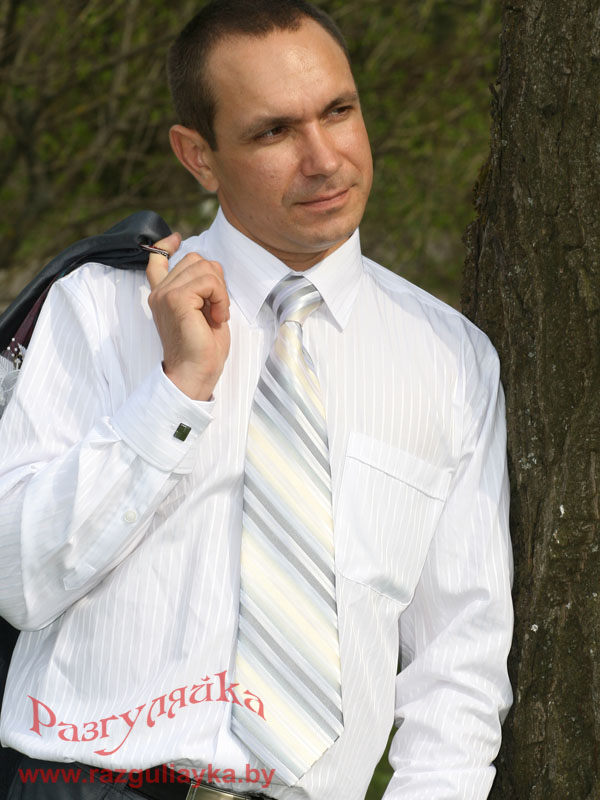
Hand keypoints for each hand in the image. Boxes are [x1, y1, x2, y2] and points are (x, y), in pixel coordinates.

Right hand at [146, 232, 230, 400]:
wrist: (195, 374)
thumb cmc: (203, 350)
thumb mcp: (202, 312)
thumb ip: (199, 289)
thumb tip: (209, 267)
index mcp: (163, 295)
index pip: (157, 260)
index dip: (166, 245)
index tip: (176, 239)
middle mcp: (160, 292)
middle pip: (196, 259)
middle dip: (216, 280)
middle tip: (216, 310)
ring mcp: (166, 294)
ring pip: (205, 268)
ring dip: (221, 292)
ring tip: (216, 316)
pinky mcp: (177, 299)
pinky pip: (210, 282)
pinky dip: (221, 298)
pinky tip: (217, 318)